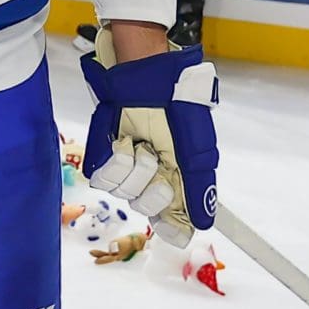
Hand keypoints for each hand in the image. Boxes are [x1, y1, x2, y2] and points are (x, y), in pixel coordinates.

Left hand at [80, 29, 218, 247]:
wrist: (148, 79)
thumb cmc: (177, 109)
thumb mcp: (196, 150)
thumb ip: (199, 188)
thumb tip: (205, 224)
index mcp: (177, 179)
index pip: (174, 219)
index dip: (172, 225)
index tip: (172, 228)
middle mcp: (151, 178)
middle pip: (148, 208)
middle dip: (154, 186)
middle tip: (160, 159)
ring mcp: (126, 169)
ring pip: (124, 194)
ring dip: (135, 167)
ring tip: (142, 144)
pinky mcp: (103, 158)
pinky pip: (103, 179)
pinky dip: (115, 160)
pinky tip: (125, 143)